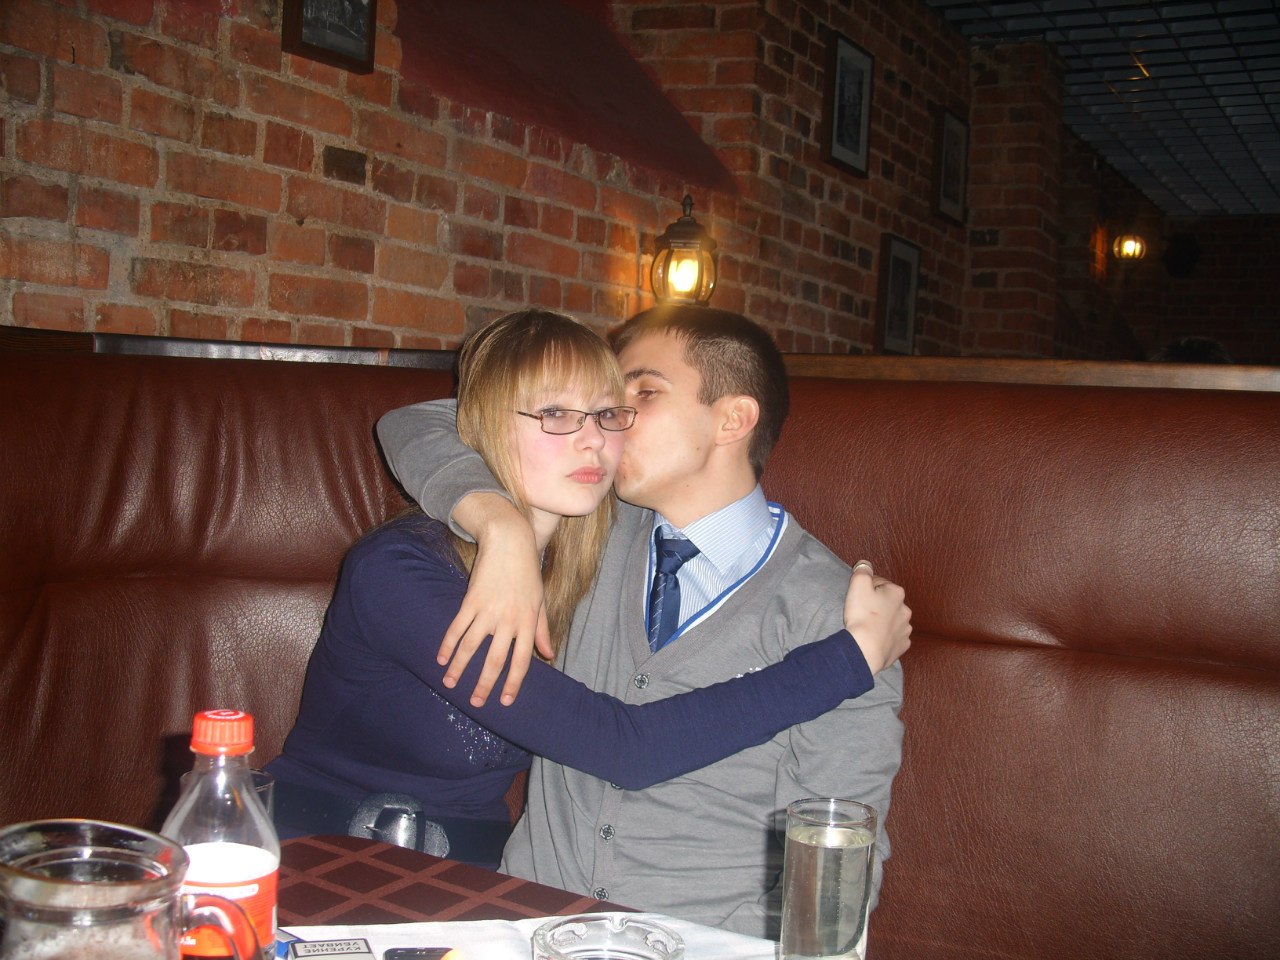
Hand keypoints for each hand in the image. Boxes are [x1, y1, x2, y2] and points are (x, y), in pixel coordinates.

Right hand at [439, 494, 551, 705]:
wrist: (510, 542)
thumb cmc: (527, 573)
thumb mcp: (540, 601)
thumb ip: (542, 630)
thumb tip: (549, 655)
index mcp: (527, 622)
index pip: (521, 661)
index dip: (513, 683)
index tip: (504, 701)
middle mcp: (508, 620)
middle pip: (494, 660)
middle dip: (484, 684)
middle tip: (476, 702)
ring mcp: (488, 610)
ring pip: (471, 647)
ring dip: (459, 668)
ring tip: (450, 684)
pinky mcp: (470, 600)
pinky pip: (457, 627)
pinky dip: (447, 644)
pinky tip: (440, 658)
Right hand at [842, 561, 910, 673]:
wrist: (865, 649)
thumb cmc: (862, 615)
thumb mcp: (858, 584)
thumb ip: (863, 569)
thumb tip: (866, 564)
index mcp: (896, 592)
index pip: (879, 583)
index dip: (866, 588)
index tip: (858, 597)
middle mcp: (905, 610)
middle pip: (888, 602)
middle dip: (877, 605)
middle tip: (861, 611)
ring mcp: (905, 629)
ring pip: (892, 620)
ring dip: (883, 621)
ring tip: (868, 627)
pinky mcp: (901, 646)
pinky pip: (894, 638)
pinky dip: (886, 637)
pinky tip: (875, 639)